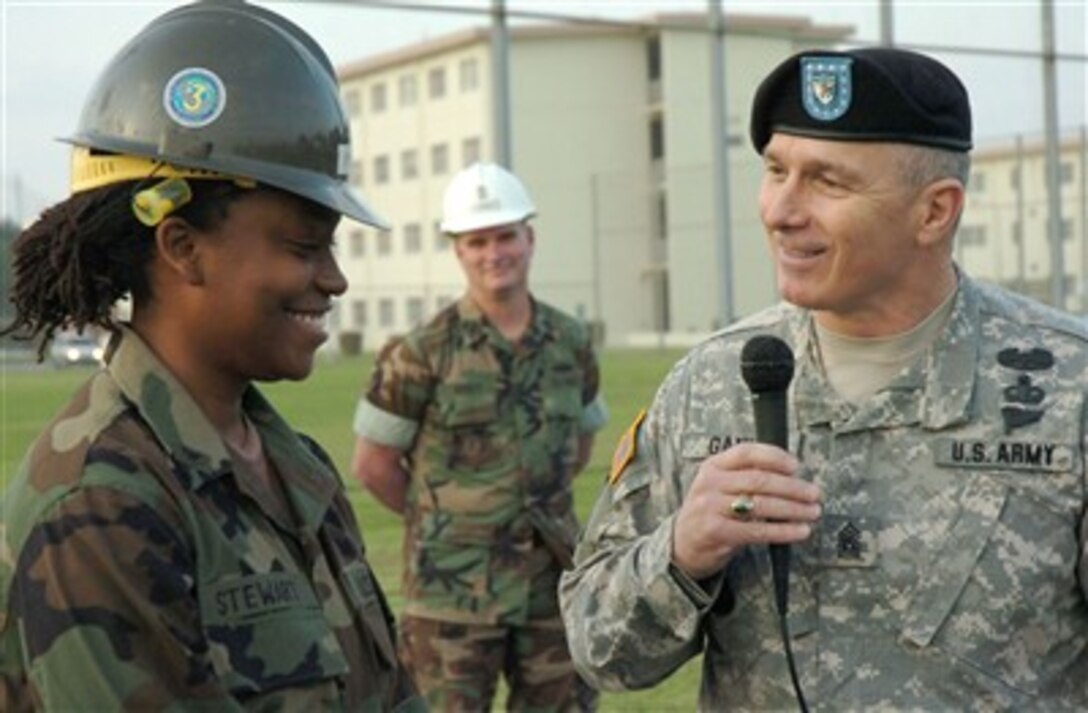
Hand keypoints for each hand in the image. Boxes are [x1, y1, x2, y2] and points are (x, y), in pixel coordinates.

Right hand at [671, 442, 821, 579]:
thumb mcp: (719, 486)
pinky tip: (799, 531)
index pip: (746, 452)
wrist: (682, 545)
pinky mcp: (716, 532)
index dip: (775, 457)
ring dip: (793, 509)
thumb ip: (745, 476)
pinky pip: (757, 530)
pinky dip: (783, 530)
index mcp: (712, 466)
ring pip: (761, 504)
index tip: (797, 466)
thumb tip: (792, 475)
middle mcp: (710, 483)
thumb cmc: (711, 512)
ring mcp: (710, 507)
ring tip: (812, 512)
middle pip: (759, 480)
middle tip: (815, 493)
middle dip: (793, 487)